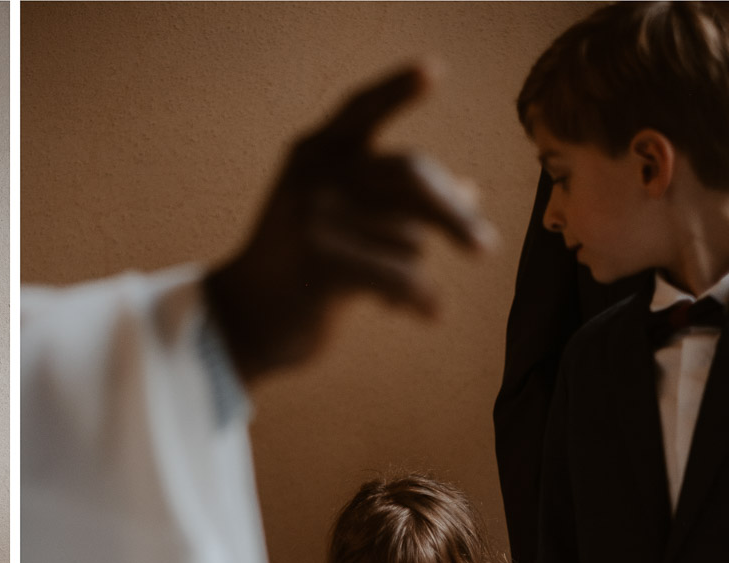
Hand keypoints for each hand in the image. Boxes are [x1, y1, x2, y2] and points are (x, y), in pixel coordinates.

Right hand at [203, 62, 496, 381]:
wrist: (242, 324)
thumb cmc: (297, 271)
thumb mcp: (341, 222)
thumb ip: (393, 200)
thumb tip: (470, 190)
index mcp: (313, 154)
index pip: (362, 109)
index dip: (397, 89)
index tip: (433, 71)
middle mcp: (314, 176)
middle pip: (413, 177)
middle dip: (452, 215)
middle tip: (485, 249)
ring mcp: (316, 217)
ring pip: (409, 237)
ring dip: (413, 271)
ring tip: (399, 294)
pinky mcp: (325, 263)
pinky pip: (404, 276)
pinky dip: (423, 300)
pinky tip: (429, 314)